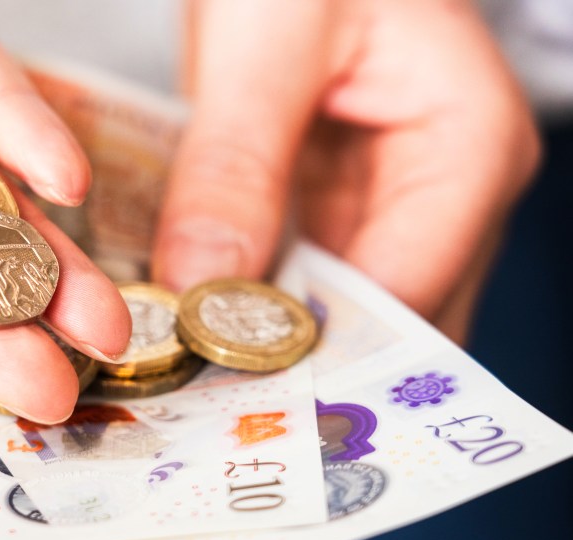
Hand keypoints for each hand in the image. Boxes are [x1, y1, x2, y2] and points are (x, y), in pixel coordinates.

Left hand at [153, 0, 538, 343]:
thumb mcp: (266, 36)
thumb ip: (236, 159)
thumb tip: (198, 282)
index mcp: (467, 147)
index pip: (404, 293)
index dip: (314, 346)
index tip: (222, 376)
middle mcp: (446, 196)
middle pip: (380, 323)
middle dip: (289, 361)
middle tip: (195, 393)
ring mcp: (395, 208)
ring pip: (337, 314)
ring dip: (262, 340)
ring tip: (181, 363)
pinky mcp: (342, 210)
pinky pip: (300, 280)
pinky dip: (248, 302)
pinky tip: (190, 312)